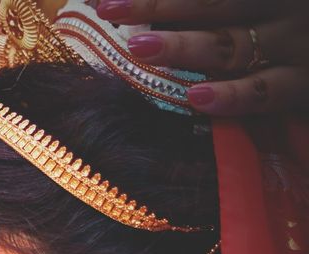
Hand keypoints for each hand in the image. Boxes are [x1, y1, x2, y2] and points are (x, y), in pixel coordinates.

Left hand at [95, 0, 308, 114]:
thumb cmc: (285, 26)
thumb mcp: (248, 9)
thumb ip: (209, 5)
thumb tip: (131, 8)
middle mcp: (284, 6)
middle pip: (217, 2)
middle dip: (161, 5)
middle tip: (110, 9)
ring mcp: (296, 44)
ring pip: (233, 44)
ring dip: (185, 46)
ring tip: (140, 47)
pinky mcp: (304, 85)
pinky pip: (265, 92)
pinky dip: (231, 95)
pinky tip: (197, 98)